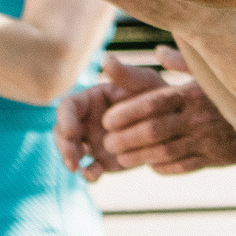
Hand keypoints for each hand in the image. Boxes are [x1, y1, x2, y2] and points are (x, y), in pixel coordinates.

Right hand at [57, 58, 166, 180]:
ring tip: (79, 168)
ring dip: (70, 160)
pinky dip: (88, 173)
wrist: (173, 124)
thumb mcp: (145, 83)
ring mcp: (93, 141)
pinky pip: (89, 169)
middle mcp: (87, 120)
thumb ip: (126, 74)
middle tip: (72, 158)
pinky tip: (95, 175)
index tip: (70, 132)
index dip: (64, 120)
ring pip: (71, 151)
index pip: (68, 107)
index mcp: (91, 99)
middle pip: (62, 132)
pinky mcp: (103, 161)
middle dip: (63, 145)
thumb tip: (106, 60)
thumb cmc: (158, 96)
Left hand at [104, 47, 235, 175]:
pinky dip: (164, 167)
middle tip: (107, 143)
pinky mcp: (217, 158)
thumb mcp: (211, 72)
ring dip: (138, 157)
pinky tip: (151, 166)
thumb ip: (183, 62)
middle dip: (126, 139)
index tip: (107, 120)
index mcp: (192, 92)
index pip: (153, 103)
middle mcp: (198, 116)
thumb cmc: (235, 90)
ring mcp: (207, 139)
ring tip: (119, 159)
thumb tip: (159, 51)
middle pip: (154, 131)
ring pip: (165, 152)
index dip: (127, 112)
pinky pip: (184, 167)